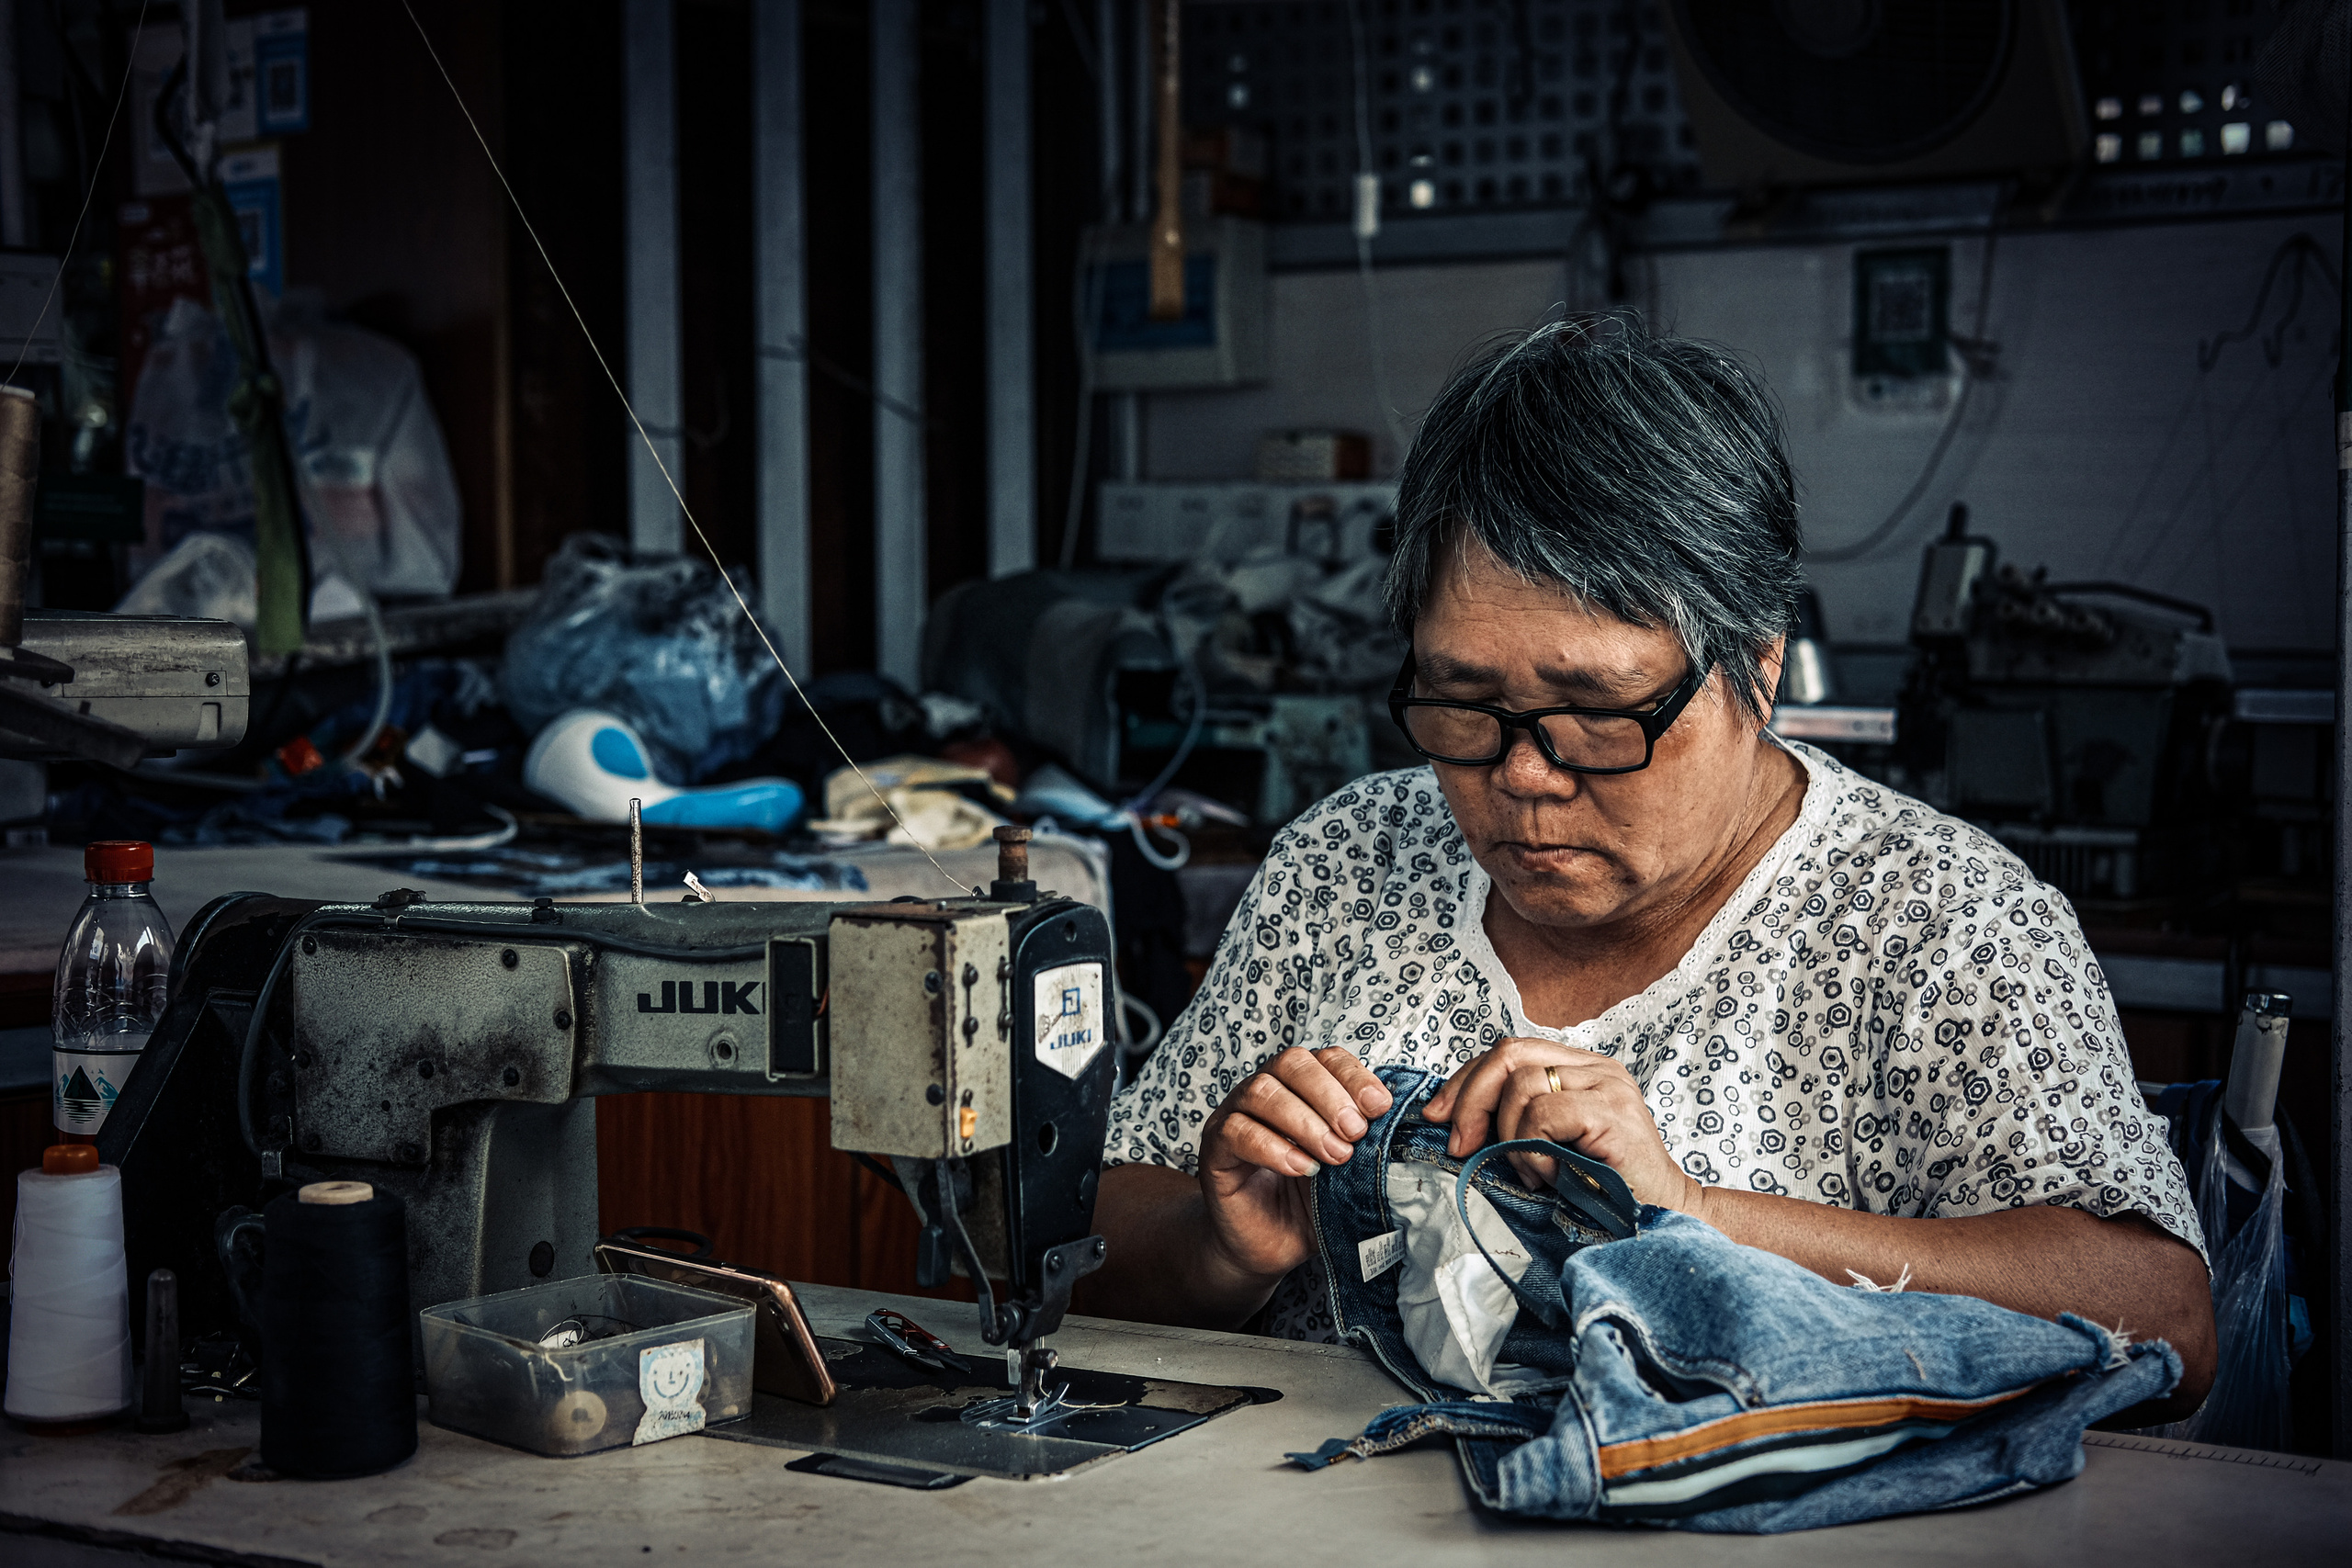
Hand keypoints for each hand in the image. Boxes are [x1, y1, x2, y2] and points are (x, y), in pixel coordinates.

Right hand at [1196, 1046, 1393, 1285]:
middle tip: (1356, 1133)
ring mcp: (1234, 1116)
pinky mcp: (1215, 1149)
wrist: (1267, 1248)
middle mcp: (1265, 1093)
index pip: (1326, 1058)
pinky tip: (1301, 1168)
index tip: (1380, 1107)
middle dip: (1330, 1095)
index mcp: (1300, 1089)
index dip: (1354, 1076)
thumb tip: (1406, 1133)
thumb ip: (1368, 1149)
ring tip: (1334, 1156)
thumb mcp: (1347, 1173)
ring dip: (1305, 1121)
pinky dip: (1274, 1147)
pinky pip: (1238, 1131)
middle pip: (1292, 1063)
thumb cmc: (1309, 1205)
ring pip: (1262, 1092)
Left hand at [1422, 1038, 1699, 1211]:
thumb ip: (1515, 1120)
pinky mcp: (1612, 1110)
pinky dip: (1531, 1149)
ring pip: (1521, 1085)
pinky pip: (1543, 1115)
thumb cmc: (1600, 1189)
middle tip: (1460, 1145)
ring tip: (1532, 1172)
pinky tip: (1549, 1175)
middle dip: (1470, 1100)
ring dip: (1510, 1137)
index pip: (1509, 1051)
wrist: (1659, 1220)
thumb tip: (1451, 1118)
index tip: (1438, 1115)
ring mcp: (1607, 1084)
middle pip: (1508, 1054)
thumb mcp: (1547, 1145)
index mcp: (1579, 1068)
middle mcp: (1596, 1067)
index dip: (1466, 1080)